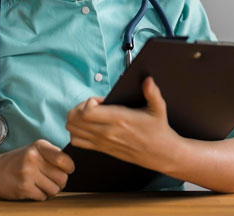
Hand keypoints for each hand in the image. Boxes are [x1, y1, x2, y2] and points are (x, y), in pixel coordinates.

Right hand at [0, 139, 74, 199]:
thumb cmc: (16, 162)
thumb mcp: (33, 151)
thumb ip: (52, 155)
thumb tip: (71, 168)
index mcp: (39, 146)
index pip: (64, 159)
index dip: (68, 168)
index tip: (66, 170)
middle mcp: (33, 157)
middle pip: (62, 178)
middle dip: (59, 183)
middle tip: (50, 181)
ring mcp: (28, 173)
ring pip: (54, 189)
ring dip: (50, 191)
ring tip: (40, 185)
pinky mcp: (23, 187)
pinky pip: (43, 197)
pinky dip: (40, 196)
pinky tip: (31, 189)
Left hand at [65, 76, 179, 172]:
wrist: (160, 154)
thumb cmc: (158, 130)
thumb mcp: (158, 109)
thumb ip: (152, 93)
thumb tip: (148, 80)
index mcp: (119, 119)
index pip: (88, 111)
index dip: (89, 102)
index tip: (100, 100)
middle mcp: (107, 132)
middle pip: (75, 119)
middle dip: (79, 108)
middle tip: (91, 105)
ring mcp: (102, 142)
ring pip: (73, 130)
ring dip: (76, 120)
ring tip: (88, 115)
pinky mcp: (101, 149)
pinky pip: (77, 142)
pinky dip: (77, 132)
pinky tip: (87, 126)